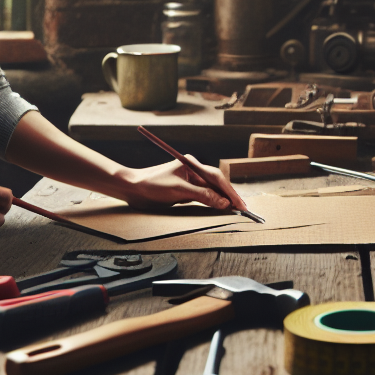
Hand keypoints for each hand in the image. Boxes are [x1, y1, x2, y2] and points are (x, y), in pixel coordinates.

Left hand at [115, 158, 247, 212]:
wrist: (132, 189)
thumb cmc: (151, 186)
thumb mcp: (178, 191)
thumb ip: (202, 195)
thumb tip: (223, 203)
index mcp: (192, 165)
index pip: (216, 177)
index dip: (229, 191)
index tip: (239, 203)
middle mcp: (193, 171)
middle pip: (216, 183)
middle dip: (229, 196)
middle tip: (242, 208)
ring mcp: (189, 181)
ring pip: (211, 190)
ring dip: (222, 200)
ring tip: (236, 210)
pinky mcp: (184, 191)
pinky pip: (203, 196)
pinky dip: (212, 203)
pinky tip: (220, 209)